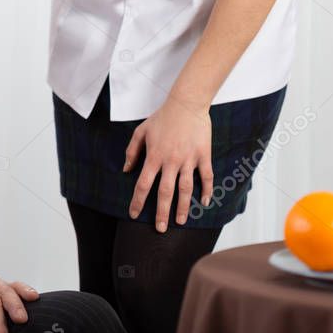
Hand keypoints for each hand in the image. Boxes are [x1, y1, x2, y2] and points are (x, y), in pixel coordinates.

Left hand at [124, 97, 213, 232]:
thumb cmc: (162, 117)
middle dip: (161, 213)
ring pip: (185, 189)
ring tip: (181, 221)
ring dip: (183, 207)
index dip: (137, 201)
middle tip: (160, 229)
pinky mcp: (203, 155)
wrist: (186, 104)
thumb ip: (132, 151)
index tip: (133, 214)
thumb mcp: (141, 131)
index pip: (143, 185)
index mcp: (154, 156)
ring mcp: (188, 159)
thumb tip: (126, 170)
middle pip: (165, 193)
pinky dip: (206, 190)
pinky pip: (206, 177)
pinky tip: (205, 203)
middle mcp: (170, 161)